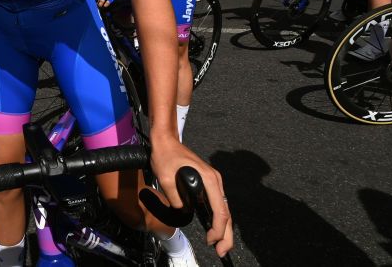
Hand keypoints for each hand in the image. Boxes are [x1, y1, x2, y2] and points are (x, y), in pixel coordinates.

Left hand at [149, 132, 233, 256]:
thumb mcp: (166, 178)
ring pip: (223, 209)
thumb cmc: (166, 155)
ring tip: (219, 244)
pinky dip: (218, 218)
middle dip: (226, 234)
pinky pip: (216, 204)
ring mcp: (213, 181)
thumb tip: (184, 211)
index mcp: (210, 179)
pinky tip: (214, 229)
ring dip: (223, 228)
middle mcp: (215, 181)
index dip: (218, 229)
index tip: (211, 240)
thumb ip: (176, 198)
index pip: (220, 210)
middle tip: (221, 251)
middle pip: (226, 212)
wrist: (166, 140)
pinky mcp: (208, 182)